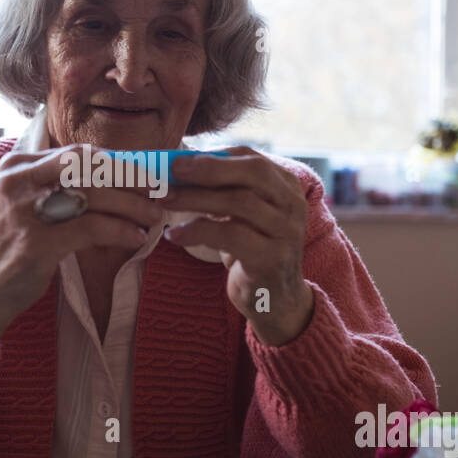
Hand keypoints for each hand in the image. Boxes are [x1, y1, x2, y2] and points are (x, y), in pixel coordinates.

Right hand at [0, 145, 165, 357]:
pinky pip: (92, 229)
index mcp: (16, 166)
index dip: (116, 163)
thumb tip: (115, 175)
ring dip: (132, 206)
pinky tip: (136, 238)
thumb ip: (56, 186)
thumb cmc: (9, 247)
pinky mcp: (36, 243)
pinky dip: (121, 231)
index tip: (142, 175)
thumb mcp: (23, 204)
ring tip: (153, 216)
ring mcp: (24, 212)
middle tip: (156, 192)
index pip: (78, 153)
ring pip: (94, 195)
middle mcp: (17, 181)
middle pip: (89, 166)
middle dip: (129, 178)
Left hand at [160, 147, 313, 345]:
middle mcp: (292, 205)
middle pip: (252, 172)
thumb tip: (180, 164)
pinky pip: (230, 235)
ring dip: (196, 198)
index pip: (252, 158)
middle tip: (172, 171)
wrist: (275, 301)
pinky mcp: (272, 258)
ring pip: (239, 202)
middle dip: (209, 168)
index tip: (178, 159)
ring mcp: (286, 232)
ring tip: (165, 200)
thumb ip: (225, 190)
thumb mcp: (243, 217)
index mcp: (286, 187)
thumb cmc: (251, 251)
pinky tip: (174, 235)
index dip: (215, 156)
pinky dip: (197, 231)